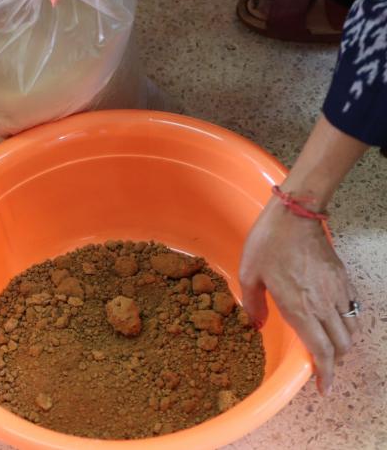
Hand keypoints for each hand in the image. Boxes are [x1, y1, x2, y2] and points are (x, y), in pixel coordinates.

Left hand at [239, 198, 360, 394]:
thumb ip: (253, 304)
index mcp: (300, 308)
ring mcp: (337, 291)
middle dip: (335, 361)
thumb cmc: (268, 243)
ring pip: (352, 329)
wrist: (295, 214)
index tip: (324, 388)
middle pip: (342, 345)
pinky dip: (349, 321)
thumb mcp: (249, 274)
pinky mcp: (343, 278)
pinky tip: (334, 318)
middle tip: (322, 364)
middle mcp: (323, 304)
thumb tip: (256, 324)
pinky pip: (354, 308)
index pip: (321, 351)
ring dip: (343, 342)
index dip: (325, 373)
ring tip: (329, 343)